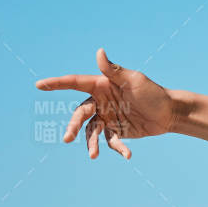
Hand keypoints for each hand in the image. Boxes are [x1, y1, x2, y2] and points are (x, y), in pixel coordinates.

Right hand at [34, 48, 176, 159]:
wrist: (169, 112)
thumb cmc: (152, 92)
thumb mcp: (134, 80)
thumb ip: (114, 70)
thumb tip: (99, 51)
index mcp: (100, 86)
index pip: (74, 83)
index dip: (56, 84)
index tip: (38, 85)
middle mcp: (99, 102)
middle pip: (80, 114)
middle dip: (73, 126)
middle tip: (68, 138)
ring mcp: (106, 118)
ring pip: (91, 131)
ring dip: (92, 143)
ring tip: (93, 155)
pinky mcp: (116, 131)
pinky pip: (111, 141)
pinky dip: (118, 149)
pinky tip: (128, 155)